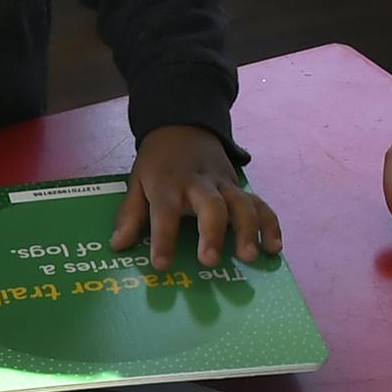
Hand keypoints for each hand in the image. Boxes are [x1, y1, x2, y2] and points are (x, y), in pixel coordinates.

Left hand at [115, 125, 282, 271]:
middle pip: (211, 206)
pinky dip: (270, 225)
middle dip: (212, 233)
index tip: (161, 265)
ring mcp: (224, 185)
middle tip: (210, 261)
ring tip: (249, 257)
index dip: (163, 238)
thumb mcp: (137, 182)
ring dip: (248, 230)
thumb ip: (130, 214)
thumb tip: (118, 245)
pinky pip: (260, 204)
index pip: (164, 212)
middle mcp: (199, 184)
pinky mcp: (240, 188)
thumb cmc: (158, 164)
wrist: (184, 127)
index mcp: (168, 184)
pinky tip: (274, 248)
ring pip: (242, 204)